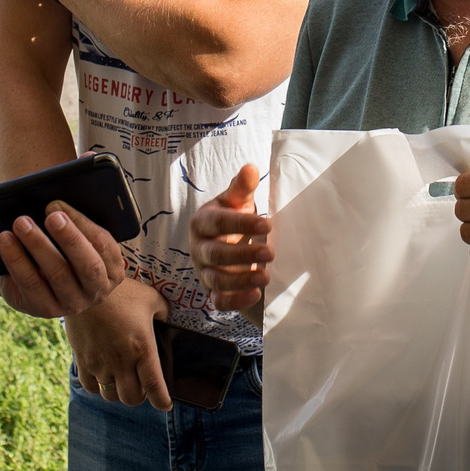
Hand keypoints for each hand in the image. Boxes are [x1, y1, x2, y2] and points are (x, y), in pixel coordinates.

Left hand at [0, 202, 126, 316]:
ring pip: (57, 274)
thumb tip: (57, 204)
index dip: (83, 224)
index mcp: (113, 269)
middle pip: (87, 265)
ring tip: (21, 222)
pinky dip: (16, 260)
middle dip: (69, 238)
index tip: (60, 206)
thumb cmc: (64, 251)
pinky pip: (31, 284)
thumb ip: (74, 223)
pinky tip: (5, 241)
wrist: (43, 282)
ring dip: (38, 245)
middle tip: (51, 216)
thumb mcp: (76, 239)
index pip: (104, 245)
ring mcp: (72, 304)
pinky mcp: (45, 309)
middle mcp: (97, 290)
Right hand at [68, 278, 170, 409]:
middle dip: (140, 397)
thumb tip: (167, 321)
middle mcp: (121, 361)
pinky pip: (90, 387)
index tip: (166, 404)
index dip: (162, 401)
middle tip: (142, 387)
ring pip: (110, 396)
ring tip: (122, 381)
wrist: (86, 286)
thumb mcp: (152, 299)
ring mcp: (99, 362)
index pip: (155, 386)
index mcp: (142, 348)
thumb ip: (164, 313)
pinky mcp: (82, 360)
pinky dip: (98, 387)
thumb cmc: (122, 291)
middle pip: (131, 399)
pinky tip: (103, 375)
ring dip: (119, 393)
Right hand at [189, 163, 272, 311]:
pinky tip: (255, 295)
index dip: (241, 224)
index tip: (266, 224)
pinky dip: (235, 301)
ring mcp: (204, 272)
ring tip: (265, 277)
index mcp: (202, 222)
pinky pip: (219, 301)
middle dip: (243, 254)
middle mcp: (199, 248)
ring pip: (216, 279)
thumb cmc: (233, 218)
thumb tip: (250, 168)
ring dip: (240, 280)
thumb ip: (242, 187)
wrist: (228, 242)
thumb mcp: (237, 201)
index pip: (218, 223)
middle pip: (215, 254)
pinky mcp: (212, 291)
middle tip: (270, 253)